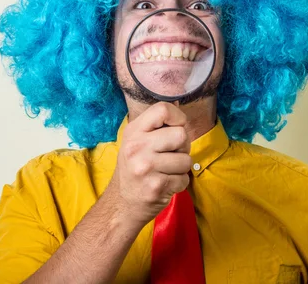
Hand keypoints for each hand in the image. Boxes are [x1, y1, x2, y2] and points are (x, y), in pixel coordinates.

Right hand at [108, 102, 191, 226]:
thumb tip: (177, 103)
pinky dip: (179, 184)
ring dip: (181, 168)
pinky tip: (165, 184)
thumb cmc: (134, 169)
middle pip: (181, 135)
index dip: (178, 118)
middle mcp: (137, 147)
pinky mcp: (156, 187)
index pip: (163, 109)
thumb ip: (156, 124)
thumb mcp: (137, 141)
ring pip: (186, 160)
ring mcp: (146, 168)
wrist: (121, 204)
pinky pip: (184, 179)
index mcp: (133, 131)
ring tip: (166, 172)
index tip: (176, 129)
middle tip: (171, 156)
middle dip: (183, 147)